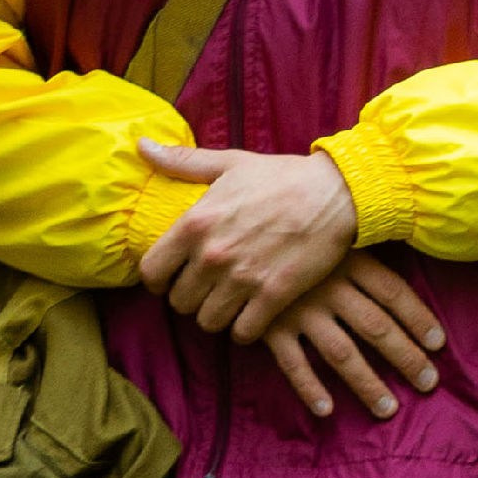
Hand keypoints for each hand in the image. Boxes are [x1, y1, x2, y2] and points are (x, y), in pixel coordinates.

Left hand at [136, 141, 356, 336]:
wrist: (336, 193)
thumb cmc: (282, 176)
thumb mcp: (229, 163)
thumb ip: (182, 161)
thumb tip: (141, 145)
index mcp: (195, 223)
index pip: (151, 272)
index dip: (157, 280)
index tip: (172, 278)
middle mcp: (213, 255)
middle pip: (179, 302)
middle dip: (190, 298)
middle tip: (207, 289)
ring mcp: (244, 279)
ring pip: (208, 321)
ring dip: (217, 315)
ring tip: (229, 302)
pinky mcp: (274, 296)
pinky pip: (244, 332)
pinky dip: (246, 328)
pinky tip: (253, 313)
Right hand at [256, 254, 444, 424]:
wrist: (234, 239)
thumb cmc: (291, 237)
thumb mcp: (330, 237)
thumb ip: (360, 258)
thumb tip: (398, 283)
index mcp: (348, 260)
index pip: (393, 293)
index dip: (418, 319)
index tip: (438, 344)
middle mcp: (328, 286)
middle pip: (377, 328)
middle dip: (406, 358)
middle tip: (428, 383)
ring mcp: (298, 309)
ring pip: (342, 353)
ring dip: (367, 384)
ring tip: (388, 409)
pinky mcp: (269, 326)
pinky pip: (293, 364)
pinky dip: (310, 389)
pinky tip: (327, 410)